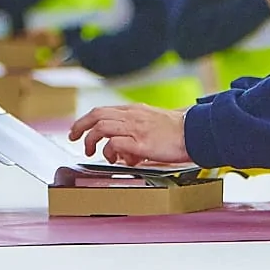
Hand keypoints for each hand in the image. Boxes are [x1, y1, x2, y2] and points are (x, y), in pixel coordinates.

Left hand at [67, 104, 191, 166]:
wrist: (196, 132)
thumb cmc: (178, 132)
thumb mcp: (153, 125)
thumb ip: (135, 134)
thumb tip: (123, 154)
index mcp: (135, 110)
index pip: (103, 110)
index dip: (86, 119)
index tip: (78, 130)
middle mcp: (132, 116)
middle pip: (96, 115)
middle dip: (80, 126)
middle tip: (73, 138)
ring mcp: (136, 128)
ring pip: (101, 127)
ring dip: (91, 140)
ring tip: (91, 151)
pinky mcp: (141, 143)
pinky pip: (115, 144)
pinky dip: (109, 151)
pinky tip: (114, 159)